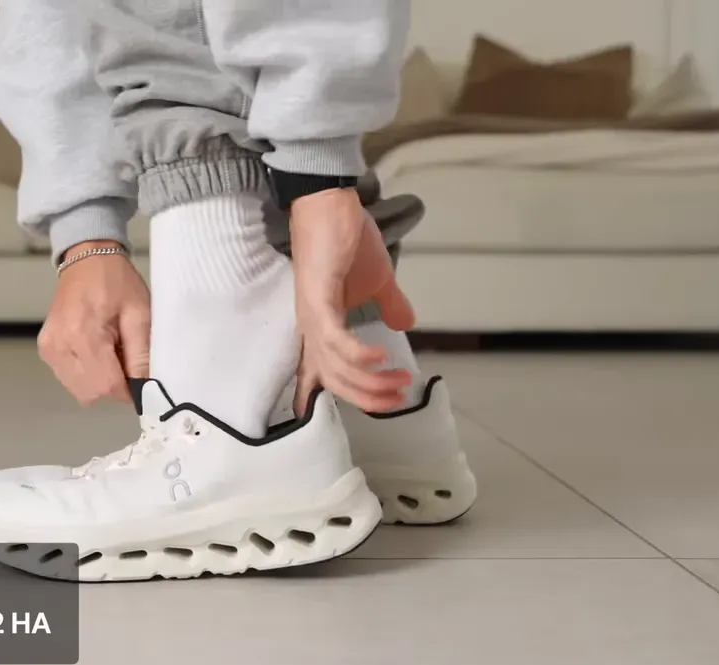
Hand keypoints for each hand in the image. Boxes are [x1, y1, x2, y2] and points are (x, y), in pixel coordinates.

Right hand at [38, 240, 150, 405]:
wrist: (87, 260)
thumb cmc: (117, 283)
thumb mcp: (140, 314)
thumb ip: (142, 355)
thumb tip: (145, 390)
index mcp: (83, 335)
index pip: (107, 386)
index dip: (128, 390)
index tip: (140, 377)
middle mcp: (59, 346)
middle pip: (92, 393)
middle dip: (114, 386)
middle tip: (125, 359)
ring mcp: (49, 350)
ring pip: (81, 391)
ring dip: (100, 382)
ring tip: (110, 353)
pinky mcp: (46, 351)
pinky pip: (70, 380)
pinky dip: (87, 375)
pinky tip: (95, 353)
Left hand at [290, 189, 415, 414]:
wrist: (331, 203)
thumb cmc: (347, 238)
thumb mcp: (377, 280)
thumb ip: (390, 304)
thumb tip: (406, 324)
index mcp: (322, 326)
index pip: (328, 374)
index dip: (353, 396)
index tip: (381, 405)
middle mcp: (312, 326)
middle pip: (333, 380)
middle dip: (367, 396)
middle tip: (397, 398)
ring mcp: (312, 314)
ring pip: (335, 366)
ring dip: (369, 380)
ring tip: (398, 380)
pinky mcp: (318, 298)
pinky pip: (334, 339)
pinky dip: (357, 355)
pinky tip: (380, 358)